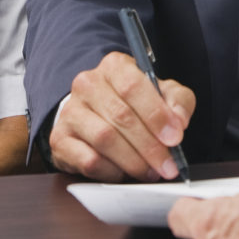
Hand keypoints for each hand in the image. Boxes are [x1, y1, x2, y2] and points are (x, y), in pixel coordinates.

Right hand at [48, 51, 194, 180]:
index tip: (175, 137)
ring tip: (149, 172)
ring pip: (104, 139)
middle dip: (149, 146)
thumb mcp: (163, 94)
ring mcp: (70, 111)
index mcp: (114, 66)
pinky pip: (88, 160)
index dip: (156, 114)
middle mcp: (87, 84)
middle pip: (121, 116)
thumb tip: (178, 122)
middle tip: (167, 166)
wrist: (96, 116)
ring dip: (133, 161)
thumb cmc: (134, 104)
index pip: (133, 86)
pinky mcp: (60, 139)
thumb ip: (178, 102)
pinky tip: (124, 172)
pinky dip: (111, 171)